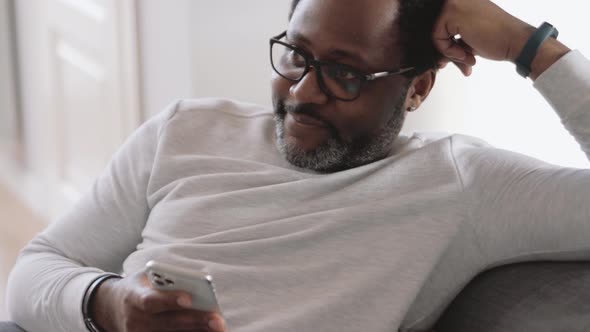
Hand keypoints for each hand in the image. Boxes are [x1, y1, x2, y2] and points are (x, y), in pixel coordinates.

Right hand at [91, 271, 226, 331]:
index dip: (169, 300)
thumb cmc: (140, 287)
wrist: (113, 307)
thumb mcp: (146, 277)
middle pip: (167, 323)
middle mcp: (135, 320)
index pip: (151, 301)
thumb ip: (166, 279)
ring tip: (218, 328)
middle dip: (194, 321)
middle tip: (217, 319)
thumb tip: (197, 284)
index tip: (189, 298)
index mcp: (133, 297)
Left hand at [432, 0, 534, 75]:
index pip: (440, 27)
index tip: (458, 56)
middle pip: (436, 30)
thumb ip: (452, 40)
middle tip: (463, 59)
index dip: (446, 45)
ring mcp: (454, 2)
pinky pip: (437, 37)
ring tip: (468, 57)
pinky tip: (467, 53)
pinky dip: (449, 51)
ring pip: (436, 34)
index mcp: (462, 3)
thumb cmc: (497, 39)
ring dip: (450, 52)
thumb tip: (437, 55)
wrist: (515, 40)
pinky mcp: (452, 11)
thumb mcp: (469, 37)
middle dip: (447, 51)